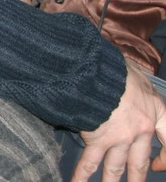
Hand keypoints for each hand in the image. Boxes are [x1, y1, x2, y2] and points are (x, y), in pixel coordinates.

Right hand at [73, 59, 165, 180]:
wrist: (96, 71)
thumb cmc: (116, 69)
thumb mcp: (137, 76)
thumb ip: (138, 88)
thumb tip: (132, 81)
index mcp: (155, 112)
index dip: (165, 158)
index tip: (158, 166)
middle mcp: (141, 130)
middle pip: (140, 162)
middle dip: (138, 178)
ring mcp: (120, 138)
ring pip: (116, 167)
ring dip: (111, 181)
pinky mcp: (98, 139)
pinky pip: (89, 162)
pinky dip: (82, 175)